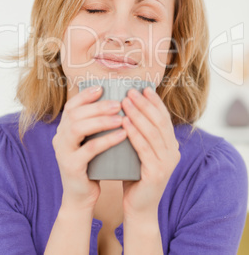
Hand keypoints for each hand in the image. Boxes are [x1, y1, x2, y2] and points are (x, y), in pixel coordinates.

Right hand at [52, 86, 126, 210]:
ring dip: (101, 120)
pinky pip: (89, 149)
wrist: (81, 198)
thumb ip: (96, 126)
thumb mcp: (91, 142)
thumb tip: (117, 102)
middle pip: (75, 114)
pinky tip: (122, 134)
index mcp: (64, 130)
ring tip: (121, 117)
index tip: (102, 88)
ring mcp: (63, 152)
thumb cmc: (91, 166)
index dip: (85, 95)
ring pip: (78, 128)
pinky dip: (107, 140)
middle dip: (98, 106)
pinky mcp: (71, 167)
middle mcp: (60, 138)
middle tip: (119, 104)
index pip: (71, 106)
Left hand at [121, 87, 179, 218]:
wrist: (139, 208)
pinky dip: (134, 133)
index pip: (164, 118)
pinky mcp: (156, 173)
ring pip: (152, 132)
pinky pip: (144, 148)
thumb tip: (129, 108)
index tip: (144, 89)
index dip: (155, 102)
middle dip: (144, 104)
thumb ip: (141, 134)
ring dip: (138, 115)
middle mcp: (172, 152)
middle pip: (159, 122)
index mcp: (170, 145)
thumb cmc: (135, 176)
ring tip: (125, 102)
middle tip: (130, 91)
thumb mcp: (141, 151)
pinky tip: (124, 123)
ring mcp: (166, 163)